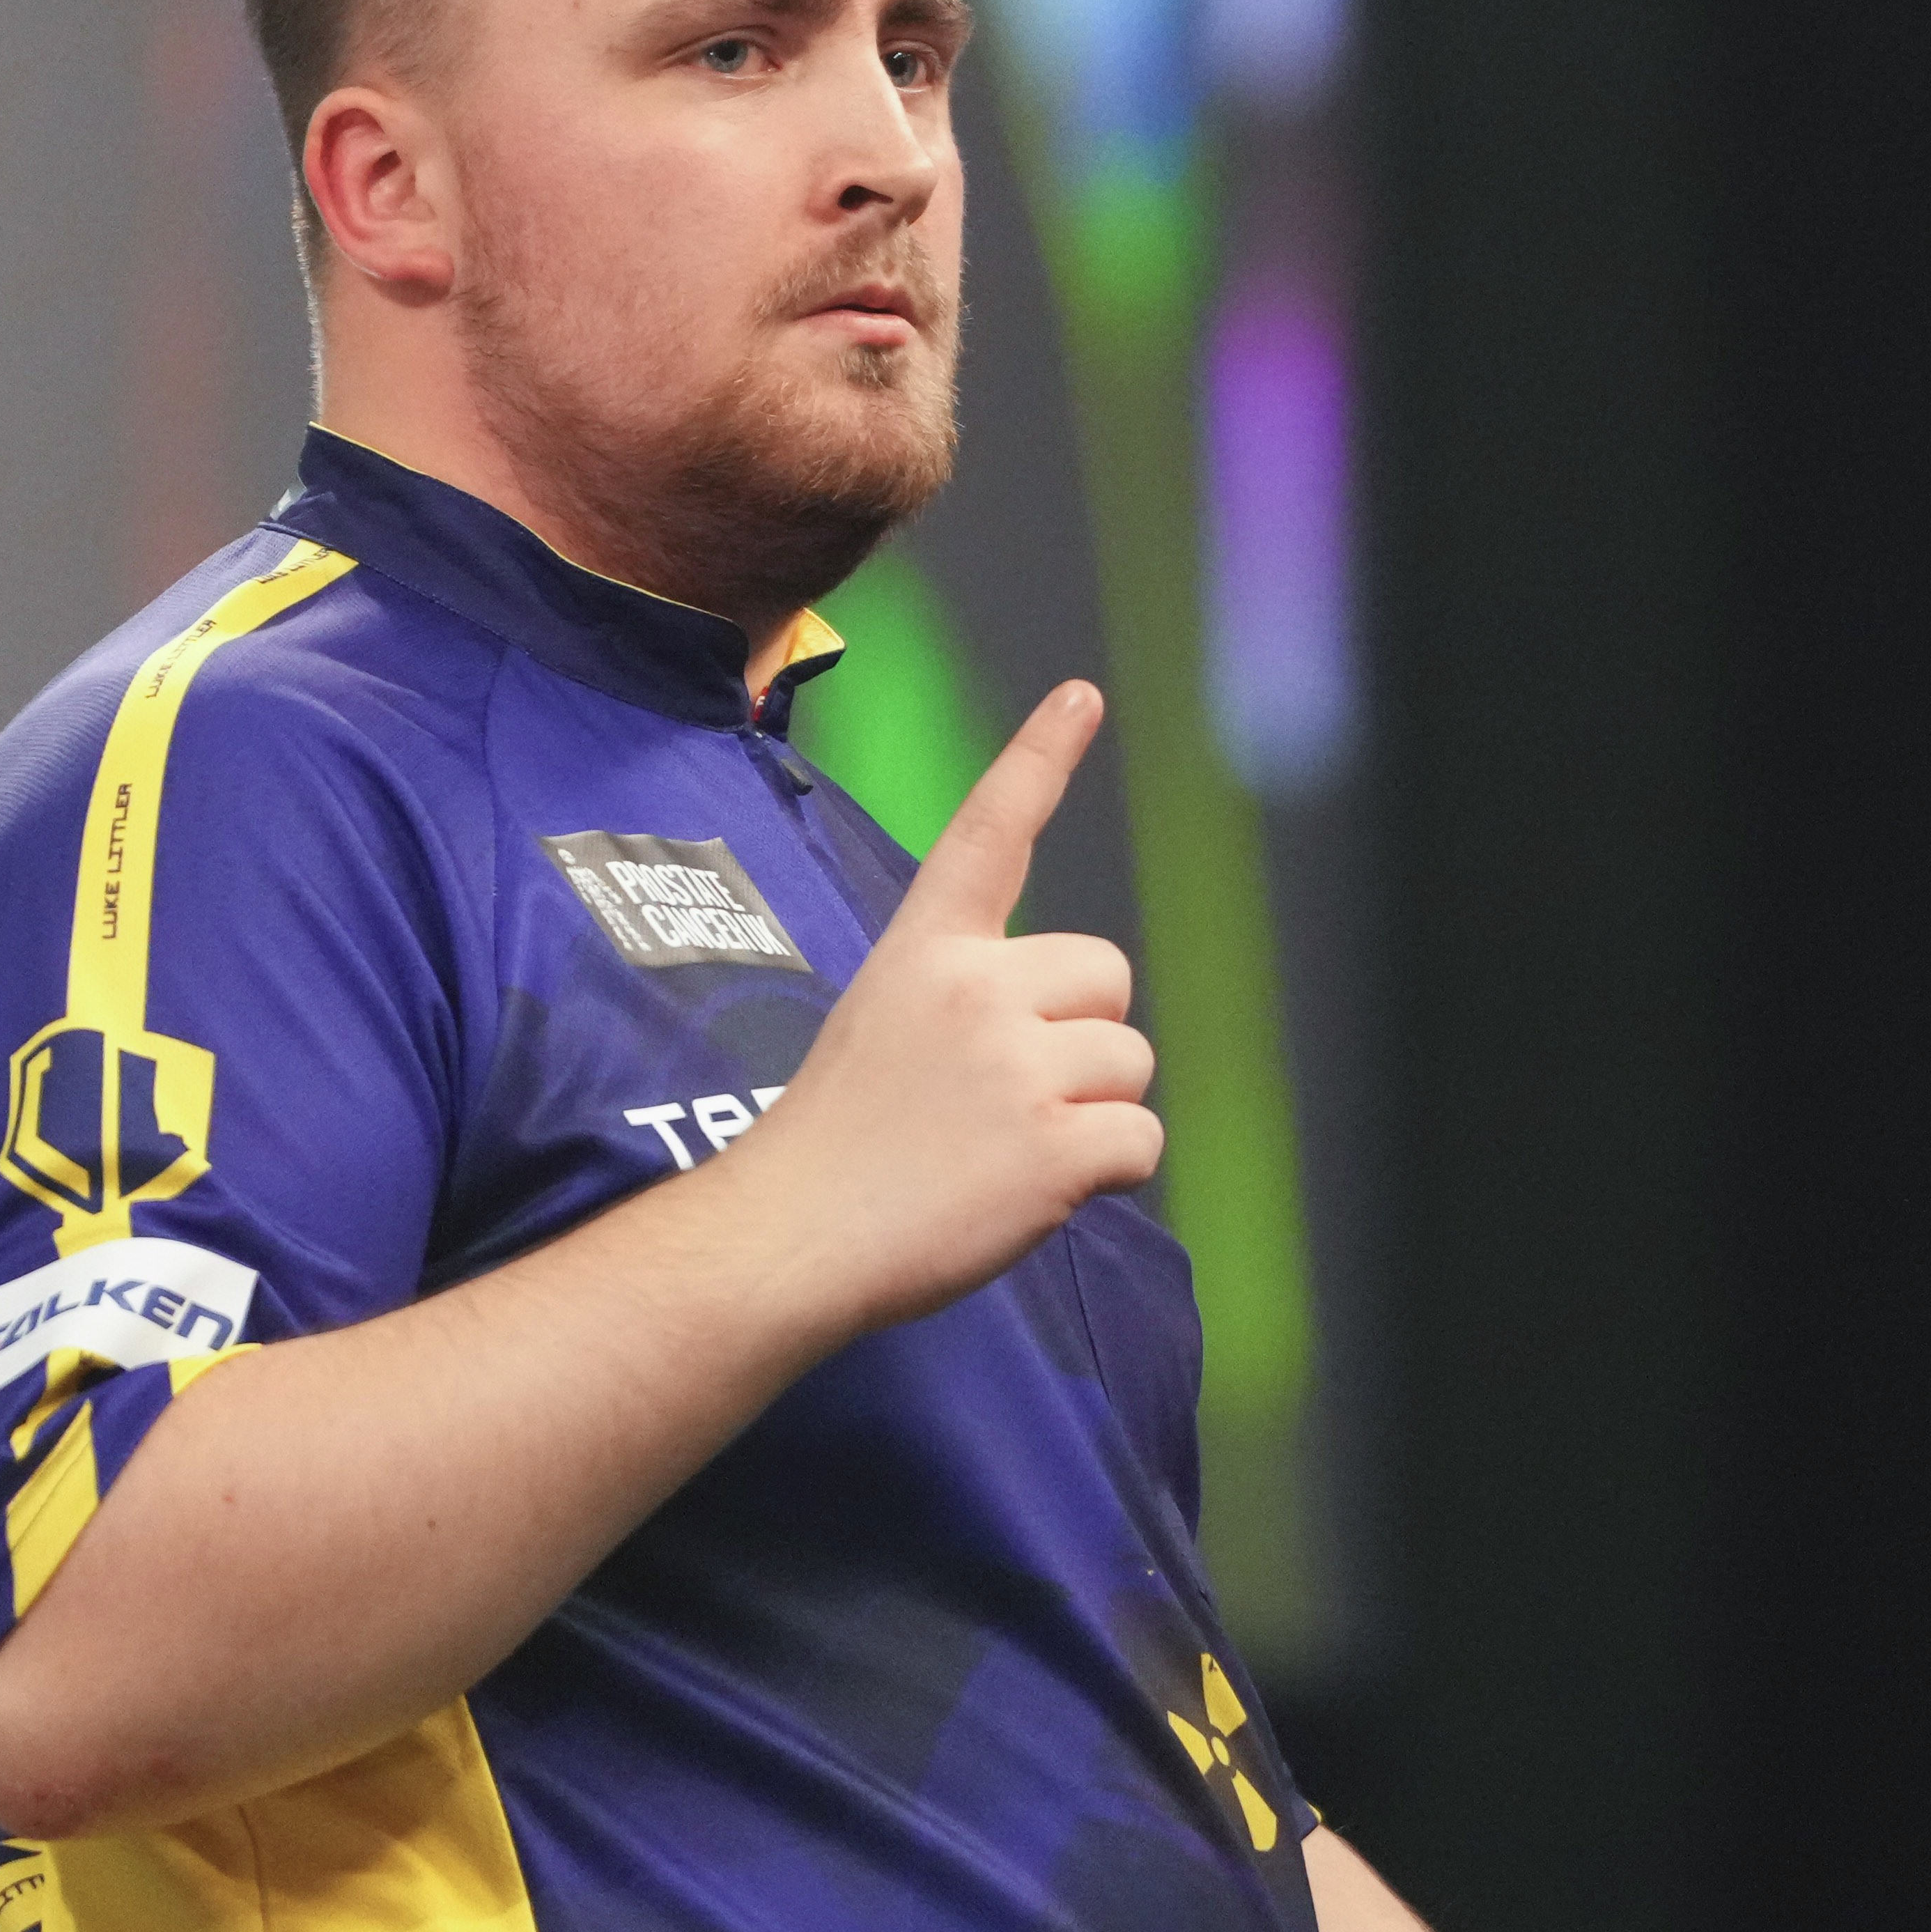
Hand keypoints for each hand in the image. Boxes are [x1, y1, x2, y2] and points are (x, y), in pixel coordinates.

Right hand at [717, 680, 1160, 1332]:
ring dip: (1092, 1111)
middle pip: (1107, 978)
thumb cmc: (833, 1147)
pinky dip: (1103, 1175)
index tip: (1081, 694)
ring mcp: (1017, 1063)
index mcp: (924, 951)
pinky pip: (1139, 1141)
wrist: (791, 1237)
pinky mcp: (1054, 1143)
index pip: (989, 833)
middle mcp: (977, 988)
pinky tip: (1028, 1190)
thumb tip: (1063, 1028)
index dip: (1039, 758)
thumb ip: (967, 1002)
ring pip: (1131, 1064)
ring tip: (1002, 1150)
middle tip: (1001, 1097)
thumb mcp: (882, 1030)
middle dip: (1082, 1035)